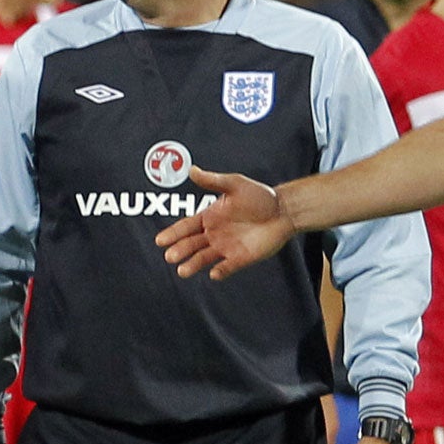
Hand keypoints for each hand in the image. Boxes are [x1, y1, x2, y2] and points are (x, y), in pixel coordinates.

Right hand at [156, 165, 295, 278]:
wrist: (283, 210)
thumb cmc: (259, 196)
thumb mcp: (234, 184)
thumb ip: (212, 180)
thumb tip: (191, 170)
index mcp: (209, 217)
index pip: (186, 227)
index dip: (173, 233)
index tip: (160, 240)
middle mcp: (214, 234)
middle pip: (191, 245)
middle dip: (180, 250)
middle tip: (170, 256)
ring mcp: (226, 247)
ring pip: (204, 258)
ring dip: (193, 264)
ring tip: (183, 270)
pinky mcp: (240, 258)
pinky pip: (227, 267)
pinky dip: (220, 271)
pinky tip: (214, 273)